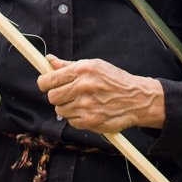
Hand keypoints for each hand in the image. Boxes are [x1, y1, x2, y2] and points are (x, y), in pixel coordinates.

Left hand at [38, 55, 164, 132]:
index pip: (48, 80)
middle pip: (51, 97)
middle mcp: (83, 87)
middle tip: (68, 94)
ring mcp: (86, 105)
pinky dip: (77, 118)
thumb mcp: (94, 66)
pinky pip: (71, 122)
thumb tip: (49, 60)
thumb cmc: (114, 80)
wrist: (137, 99)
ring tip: (83, 102)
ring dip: (68, 108)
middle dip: (57, 96)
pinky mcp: (90, 121)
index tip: (47, 84)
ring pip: (60, 110)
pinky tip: (89, 111)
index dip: (44, 83)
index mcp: (82, 70)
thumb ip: (68, 65)